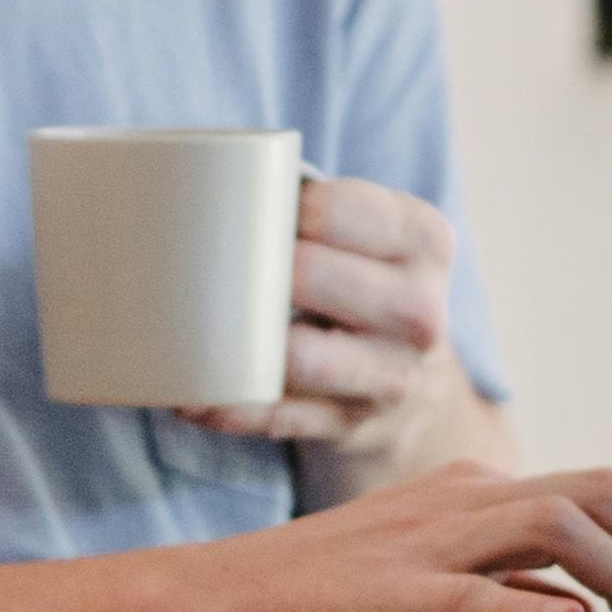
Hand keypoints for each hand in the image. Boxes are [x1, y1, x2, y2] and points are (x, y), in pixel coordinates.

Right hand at [176, 458, 611, 611]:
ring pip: (558, 528)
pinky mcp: (388, 595)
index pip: (592, 496)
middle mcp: (455, 503)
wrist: (200, 609)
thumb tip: (572, 607)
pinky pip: (476, 592)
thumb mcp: (419, 584)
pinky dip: (533, 611)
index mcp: (465, 496)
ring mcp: (423, 544)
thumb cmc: (302, 605)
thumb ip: (496, 585)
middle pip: (598, 494)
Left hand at [185, 172, 456, 452]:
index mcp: (424, 240)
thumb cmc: (366, 282)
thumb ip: (320, 206)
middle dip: (252, 271)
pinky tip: (194, 396)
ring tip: (186, 331)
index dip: (278, 208)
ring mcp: (392, 375)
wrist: (416, 381)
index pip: (336, 209)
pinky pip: (277, 416)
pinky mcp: (354, 425)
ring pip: (296, 356)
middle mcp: (420, 309)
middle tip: (208, 266)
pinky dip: (230, 406)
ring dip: (234, 345)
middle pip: (309, 276)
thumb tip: (201, 186)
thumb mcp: (374, 235)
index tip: (244, 208)